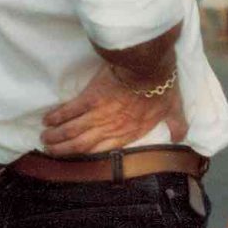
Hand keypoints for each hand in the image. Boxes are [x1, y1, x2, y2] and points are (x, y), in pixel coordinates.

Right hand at [40, 64, 186, 156]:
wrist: (148, 66)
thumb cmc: (162, 86)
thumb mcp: (174, 108)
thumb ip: (176, 124)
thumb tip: (182, 136)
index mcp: (128, 133)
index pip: (103, 151)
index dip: (87, 158)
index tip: (74, 160)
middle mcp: (109, 129)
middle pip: (81, 145)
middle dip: (64, 150)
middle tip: (50, 150)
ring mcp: (98, 114)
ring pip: (72, 131)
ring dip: (56, 136)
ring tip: (45, 138)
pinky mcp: (90, 97)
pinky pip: (69, 110)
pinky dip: (57, 116)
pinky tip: (48, 119)